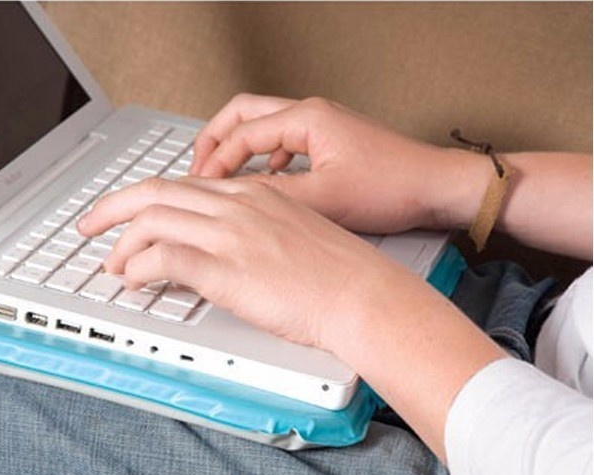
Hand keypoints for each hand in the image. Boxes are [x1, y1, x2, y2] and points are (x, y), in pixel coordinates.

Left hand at [77, 176, 399, 350]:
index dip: (145, 196)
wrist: (362, 294)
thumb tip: (224, 245)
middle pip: (154, 191)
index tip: (126, 209)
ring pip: (152, 220)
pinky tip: (135, 280)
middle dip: (111, 207)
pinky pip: (163, 257)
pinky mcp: (226, 270)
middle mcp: (236, 205)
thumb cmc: (338, 272)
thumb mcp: (293, 232)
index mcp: (252, 193)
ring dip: (121, 244)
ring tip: (111, 264)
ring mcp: (230, 235)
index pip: (182, 184)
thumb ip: (255, 228)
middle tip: (88, 224)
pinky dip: (138, 267)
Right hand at [191, 93, 487, 234]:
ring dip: (238, 149)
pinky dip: (262, 159)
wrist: (435, 187)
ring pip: (262, 127)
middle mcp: (311, 114)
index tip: (199, 188)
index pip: (241, 133)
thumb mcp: (325, 199)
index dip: (214, 162)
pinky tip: (263, 182)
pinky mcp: (330, 142)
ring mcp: (321, 126)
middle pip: (243, 114)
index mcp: (307, 119)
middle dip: (215, 141)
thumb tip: (236, 201)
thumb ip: (275, 196)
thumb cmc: (393, 187)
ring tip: (221, 176)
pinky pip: (282, 143)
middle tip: (198, 170)